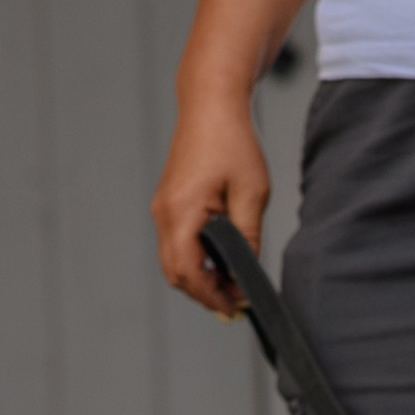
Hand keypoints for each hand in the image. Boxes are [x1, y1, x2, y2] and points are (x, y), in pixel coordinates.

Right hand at [152, 95, 269, 315]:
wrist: (211, 107)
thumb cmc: (232, 142)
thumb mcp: (252, 194)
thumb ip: (248, 237)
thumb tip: (247, 271)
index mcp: (181, 212)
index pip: (187, 272)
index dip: (211, 296)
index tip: (236, 306)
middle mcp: (164, 213)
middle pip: (175, 273)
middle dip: (204, 293)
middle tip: (237, 302)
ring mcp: (163, 209)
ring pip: (174, 261)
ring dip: (200, 278)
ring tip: (233, 284)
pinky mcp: (169, 204)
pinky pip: (176, 244)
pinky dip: (195, 261)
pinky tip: (221, 263)